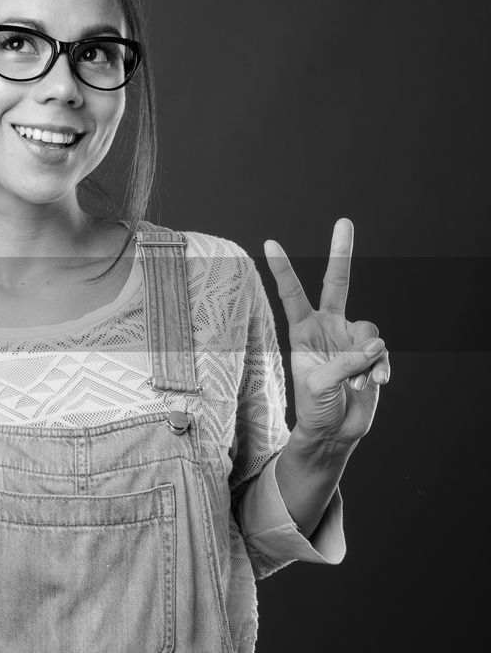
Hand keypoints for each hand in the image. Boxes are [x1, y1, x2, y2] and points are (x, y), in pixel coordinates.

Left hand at [263, 218, 390, 447]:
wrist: (335, 431)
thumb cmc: (315, 408)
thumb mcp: (319, 385)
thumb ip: (346, 362)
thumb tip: (375, 346)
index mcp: (303, 331)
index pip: (293, 294)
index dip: (283, 270)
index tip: (270, 243)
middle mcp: (328, 328)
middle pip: (338, 284)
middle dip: (341, 253)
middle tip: (344, 221)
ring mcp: (351, 339)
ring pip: (370, 331)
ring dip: (366, 360)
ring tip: (355, 383)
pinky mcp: (372, 354)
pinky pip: (383, 353)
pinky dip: (380, 370)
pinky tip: (373, 385)